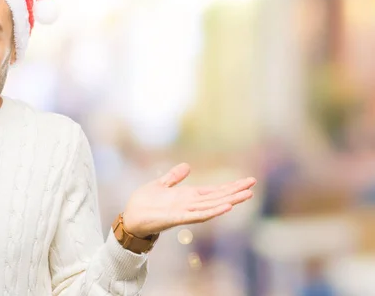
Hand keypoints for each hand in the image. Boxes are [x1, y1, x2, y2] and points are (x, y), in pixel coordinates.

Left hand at [122, 163, 255, 237]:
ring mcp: (185, 212)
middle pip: (217, 197)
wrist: (130, 217)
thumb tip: (187, 165)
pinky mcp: (177, 217)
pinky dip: (212, 211)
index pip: (214, 190)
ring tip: (246, 195)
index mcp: (188, 196)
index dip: (230, 186)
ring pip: (212, 206)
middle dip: (235, 191)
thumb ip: (174, 177)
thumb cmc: (143, 203)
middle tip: (253, 185)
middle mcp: (190, 204)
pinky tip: (225, 207)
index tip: (247, 181)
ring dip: (228, 200)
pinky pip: (198, 215)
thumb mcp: (160, 184)